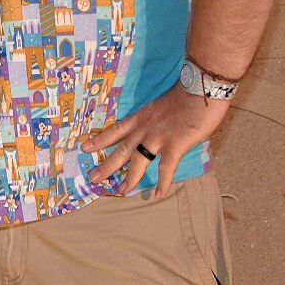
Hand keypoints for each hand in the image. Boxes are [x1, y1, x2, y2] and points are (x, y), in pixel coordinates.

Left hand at [82, 83, 229, 197]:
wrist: (200, 89)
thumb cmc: (185, 94)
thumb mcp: (160, 105)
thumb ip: (155, 118)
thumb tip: (155, 128)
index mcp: (140, 117)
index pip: (116, 130)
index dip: (100, 139)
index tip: (85, 147)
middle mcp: (144, 129)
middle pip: (121, 149)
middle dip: (106, 164)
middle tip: (92, 178)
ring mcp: (158, 138)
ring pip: (137, 161)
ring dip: (129, 177)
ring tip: (121, 191)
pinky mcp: (175, 145)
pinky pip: (166, 168)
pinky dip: (162, 182)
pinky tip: (158, 194)